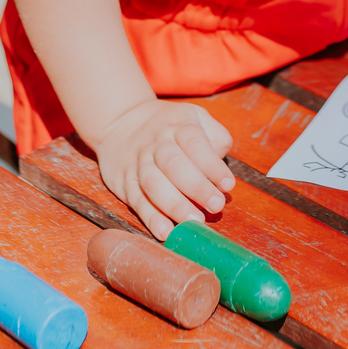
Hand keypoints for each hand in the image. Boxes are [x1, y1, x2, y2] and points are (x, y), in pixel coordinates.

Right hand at [95, 98, 234, 238]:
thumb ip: (215, 136)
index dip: (211, 165)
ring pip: (154, 184)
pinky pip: (137, 202)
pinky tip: (165, 232)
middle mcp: (157, 144)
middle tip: (216, 205)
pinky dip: (151, 218)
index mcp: (178, 126)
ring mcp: (139, 164)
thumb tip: (223, 163)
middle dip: (197, 187)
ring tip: (195, 222)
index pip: (195, 143)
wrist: (119, 121)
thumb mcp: (195, 116)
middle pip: (174, 165)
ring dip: (175, 206)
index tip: (228, 185)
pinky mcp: (125, 183)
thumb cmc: (168, 125)